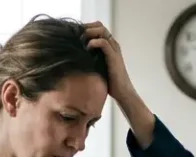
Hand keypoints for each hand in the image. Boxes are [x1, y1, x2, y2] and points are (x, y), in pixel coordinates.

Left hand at [85, 21, 156, 147]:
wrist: (122, 92)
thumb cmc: (109, 82)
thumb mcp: (96, 66)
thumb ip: (89, 58)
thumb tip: (73, 57)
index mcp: (109, 45)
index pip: (97, 27)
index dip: (86, 27)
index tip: (75, 34)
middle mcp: (112, 44)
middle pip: (99, 25)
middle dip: (86, 28)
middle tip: (76, 36)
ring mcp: (114, 49)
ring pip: (101, 30)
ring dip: (89, 33)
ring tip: (81, 41)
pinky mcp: (114, 56)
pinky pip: (103, 42)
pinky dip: (94, 42)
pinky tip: (87, 48)